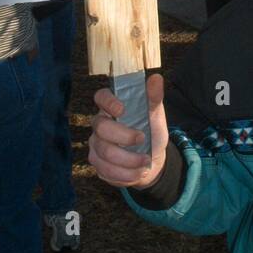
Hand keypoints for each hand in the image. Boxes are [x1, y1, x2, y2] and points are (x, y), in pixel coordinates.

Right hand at [89, 73, 168, 188]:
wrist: (152, 160)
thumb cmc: (150, 131)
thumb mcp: (155, 115)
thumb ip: (154, 98)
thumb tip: (156, 78)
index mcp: (112, 107)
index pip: (101, 97)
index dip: (108, 102)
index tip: (122, 110)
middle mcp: (100, 125)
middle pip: (101, 129)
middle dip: (124, 137)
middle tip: (142, 140)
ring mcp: (96, 145)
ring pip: (104, 154)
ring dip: (129, 160)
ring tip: (145, 161)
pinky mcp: (97, 164)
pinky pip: (106, 171)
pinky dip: (126, 174)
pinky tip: (137, 172)